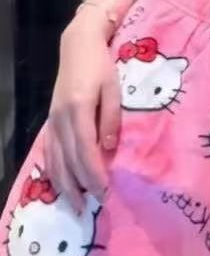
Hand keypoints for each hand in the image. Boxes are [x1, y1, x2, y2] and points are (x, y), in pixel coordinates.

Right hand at [46, 11, 121, 209]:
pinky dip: (53, 170)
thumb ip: (110, 119)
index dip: (94, 174)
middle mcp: (60, 118)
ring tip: (74, 205)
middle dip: (80, 186)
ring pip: (55, 159)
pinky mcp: (51, 120)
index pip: (85, 150)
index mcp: (77, 110)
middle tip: (92, 208)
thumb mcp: (114, 90)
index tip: (104, 193)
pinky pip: (49, 151)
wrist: (78, 47)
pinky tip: (58, 184)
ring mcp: (52, 120)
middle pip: (69, 160)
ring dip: (64, 184)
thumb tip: (108, 148)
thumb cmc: (102, 68)